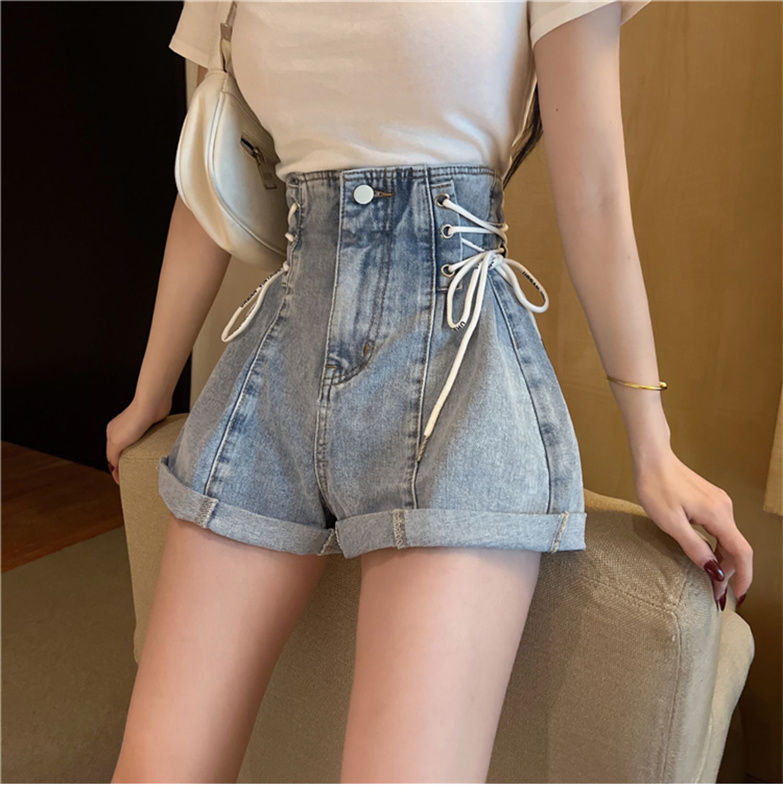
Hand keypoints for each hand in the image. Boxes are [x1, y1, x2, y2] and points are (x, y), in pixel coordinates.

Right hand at [106, 396, 170, 485]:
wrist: (152, 404)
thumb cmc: (134, 421)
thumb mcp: (117, 442)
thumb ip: (113, 455)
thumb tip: (114, 466)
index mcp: (112, 433)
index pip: (111, 456)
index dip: (115, 469)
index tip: (120, 481)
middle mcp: (122, 430)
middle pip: (122, 452)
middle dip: (125, 464)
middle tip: (132, 476)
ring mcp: (136, 427)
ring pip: (135, 446)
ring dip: (137, 456)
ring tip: (142, 467)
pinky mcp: (150, 425)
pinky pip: (147, 441)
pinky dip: (147, 448)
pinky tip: (151, 454)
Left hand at [632, 447, 752, 610]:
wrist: (652, 458)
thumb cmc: (656, 487)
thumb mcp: (671, 523)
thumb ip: (694, 547)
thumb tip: (714, 572)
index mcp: (718, 515)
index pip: (742, 552)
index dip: (744, 577)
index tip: (738, 597)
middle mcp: (725, 508)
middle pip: (736, 547)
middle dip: (730, 572)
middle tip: (714, 593)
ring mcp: (719, 503)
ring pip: (728, 538)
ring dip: (722, 559)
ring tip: (709, 578)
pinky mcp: (710, 500)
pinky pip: (720, 528)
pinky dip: (717, 545)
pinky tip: (706, 554)